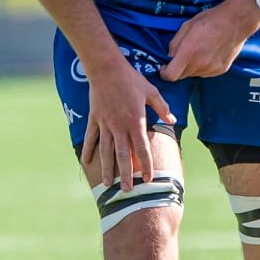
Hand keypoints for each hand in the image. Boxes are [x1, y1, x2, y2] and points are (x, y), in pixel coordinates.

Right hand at [80, 61, 176, 188]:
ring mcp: (105, 124)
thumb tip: (172, 120)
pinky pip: (91, 138)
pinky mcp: (94, 119)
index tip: (148, 179)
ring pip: (106, 151)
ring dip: (107, 168)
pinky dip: (88, 150)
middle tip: (126, 191)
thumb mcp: (151, 92)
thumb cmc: (131, 79)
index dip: (146, 165)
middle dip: (126, 174)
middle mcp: (120, 126)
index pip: (142, 148)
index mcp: (136, 121)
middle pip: (123, 155)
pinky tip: (86, 162)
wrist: (106, 68)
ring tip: (107, 184)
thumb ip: (162, 108)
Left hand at [162, 0, 259, 80]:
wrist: (236, 21)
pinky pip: (206, 73)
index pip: (171, 75)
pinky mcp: (221, 70)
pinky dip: (203, 67)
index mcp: (189, 52)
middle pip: (182, 76)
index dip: (165, 73)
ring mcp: (211, 69)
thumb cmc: (210, 20)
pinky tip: (209, 54)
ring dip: (192, 67)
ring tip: (199, 52)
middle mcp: (200, 64)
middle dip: (178, 68)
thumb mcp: (187, 26)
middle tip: (183, 55)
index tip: (165, 67)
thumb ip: (175, 43)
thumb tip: (170, 56)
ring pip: (194, 74)